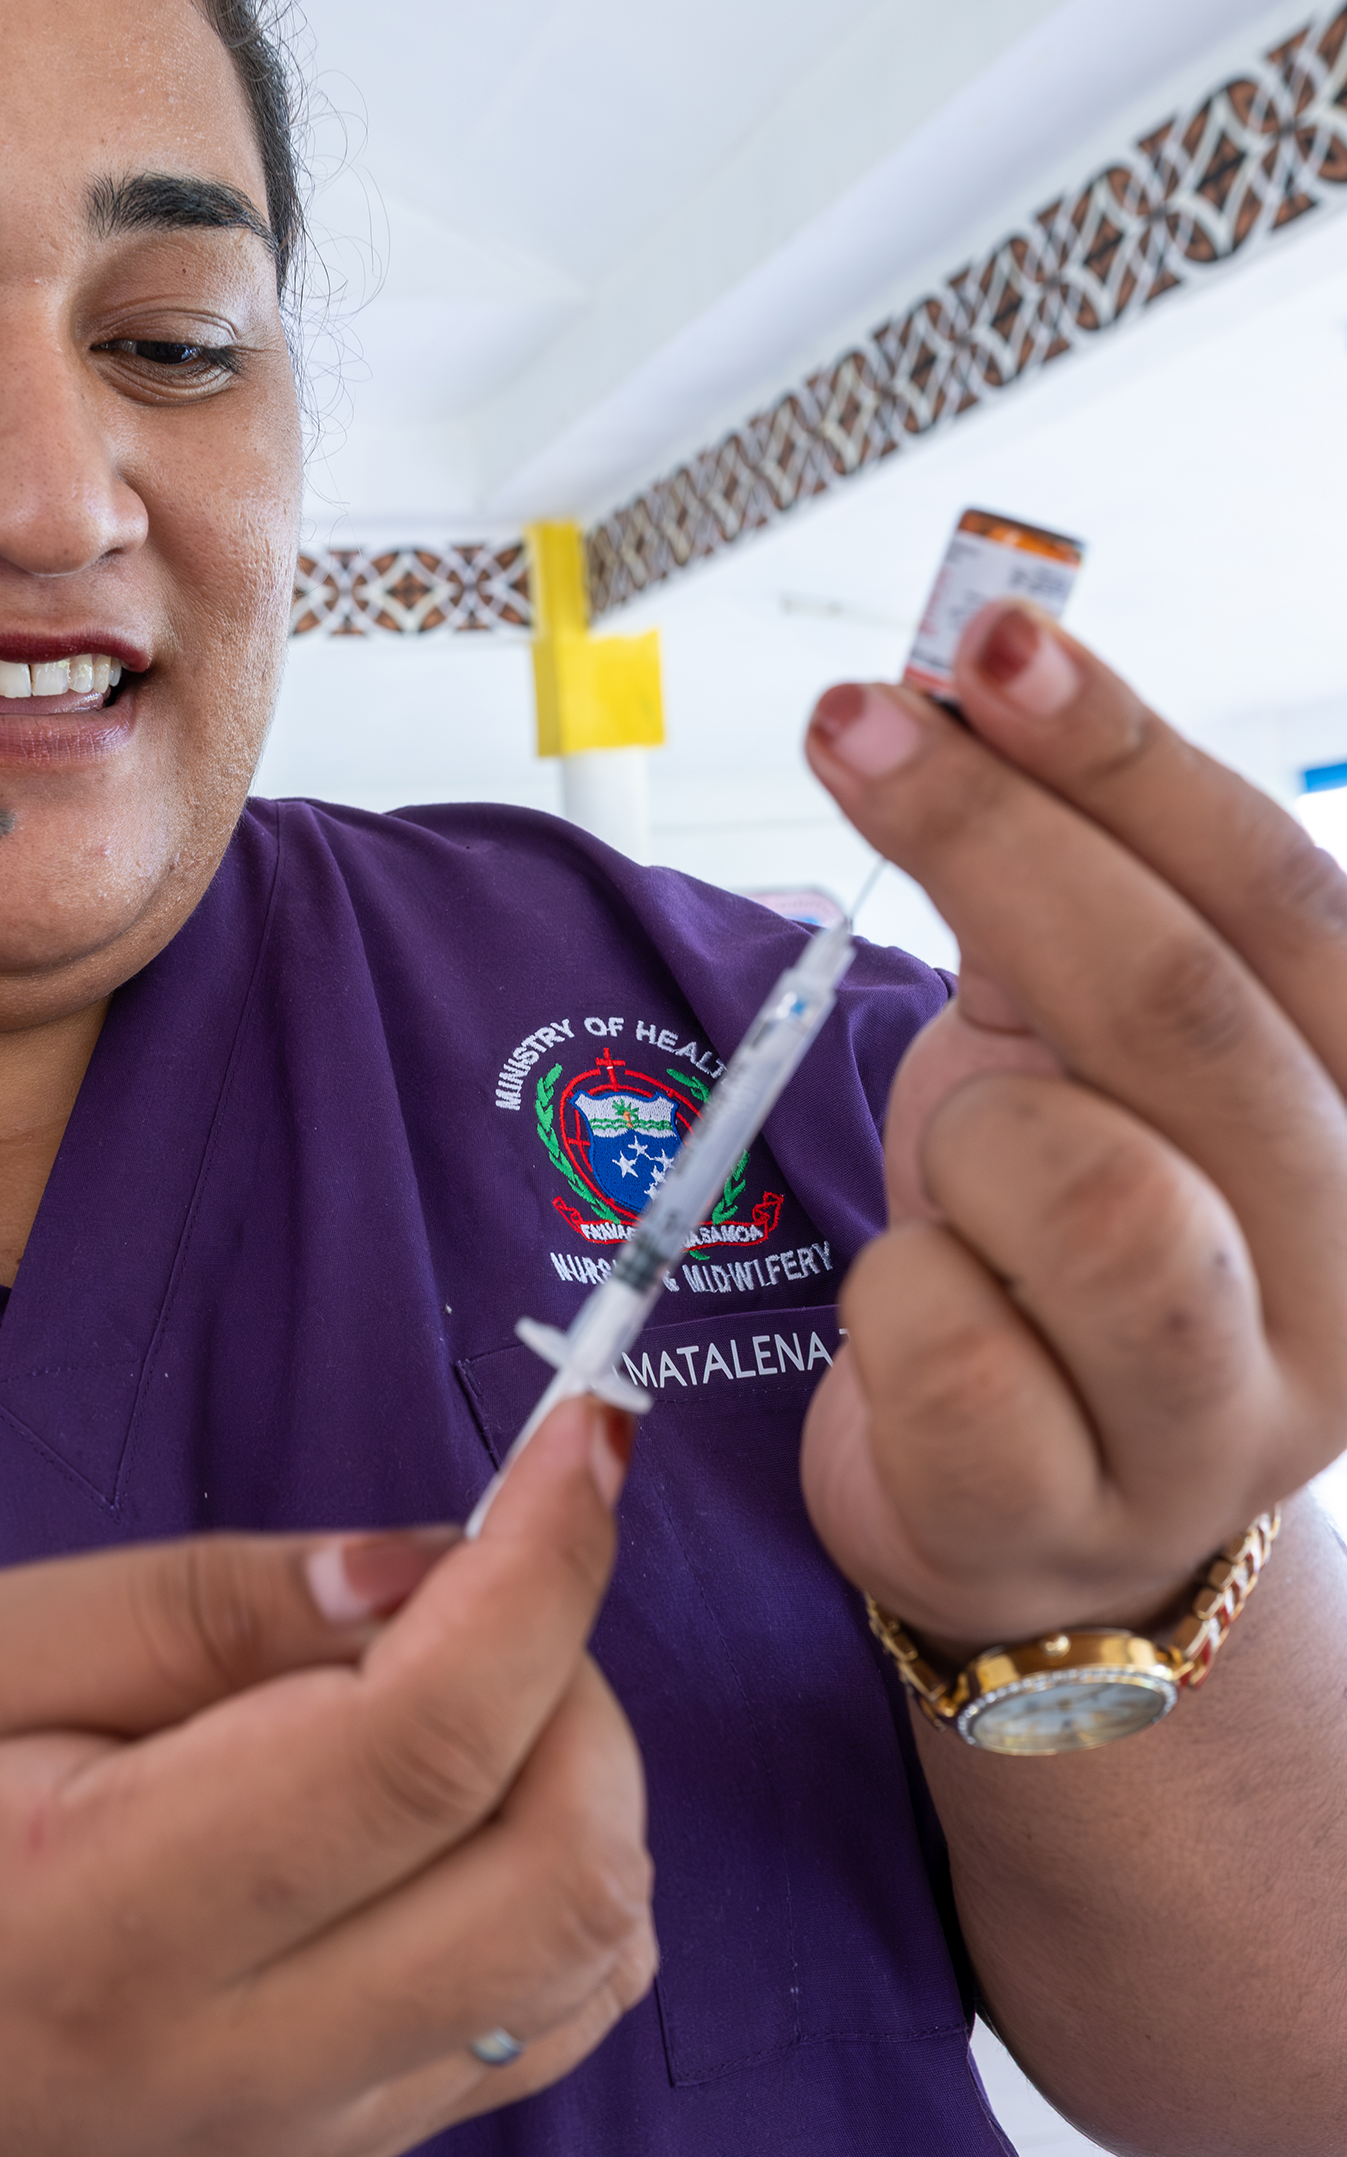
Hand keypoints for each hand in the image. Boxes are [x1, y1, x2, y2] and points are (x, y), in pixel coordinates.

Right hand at [0, 1396, 649, 2156]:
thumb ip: (191, 1604)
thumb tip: (422, 1569)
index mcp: (112, 1922)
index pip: (413, 1752)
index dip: (535, 1579)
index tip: (580, 1444)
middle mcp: (253, 2061)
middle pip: (561, 1868)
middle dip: (575, 1671)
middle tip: (472, 1588)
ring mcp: (335, 2132)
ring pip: (597, 1939)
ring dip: (583, 1764)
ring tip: (448, 1686)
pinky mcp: (379, 2149)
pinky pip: (572, 2000)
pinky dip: (576, 1859)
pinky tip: (463, 1794)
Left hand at [799, 602, 1346, 1653]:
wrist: (1014, 1500)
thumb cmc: (1038, 1246)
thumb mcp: (1070, 1052)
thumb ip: (1063, 899)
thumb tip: (978, 680)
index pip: (1279, 904)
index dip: (1129, 758)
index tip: (991, 639)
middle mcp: (1346, 1264)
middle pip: (1179, 1010)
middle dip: (997, 842)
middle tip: (858, 733)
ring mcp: (1222, 1414)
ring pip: (1082, 1190)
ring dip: (962, 1141)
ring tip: (956, 1181)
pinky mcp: (1072, 1517)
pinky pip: (943, 1343)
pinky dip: (885, 1298)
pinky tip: (915, 1323)